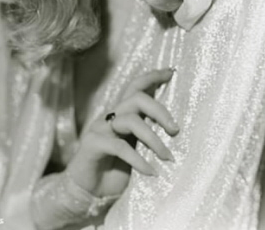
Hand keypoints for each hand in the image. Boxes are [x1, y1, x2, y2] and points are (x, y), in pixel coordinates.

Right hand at [65, 68, 178, 198]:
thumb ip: (149, 136)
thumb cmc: (115, 171)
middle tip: (175, 130)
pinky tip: (151, 172)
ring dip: (153, 139)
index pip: (136, 87)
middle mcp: (111, 116)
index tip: (171, 72)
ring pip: (130, 120)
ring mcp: (100, 128)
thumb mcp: (137, 150)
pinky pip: (119, 147)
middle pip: (136, 98)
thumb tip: (176, 131)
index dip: (153, 77)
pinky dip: (139, 160)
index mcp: (122, 114)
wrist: (87, 193)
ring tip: (168, 158)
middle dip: (160, 110)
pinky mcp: (92, 144)